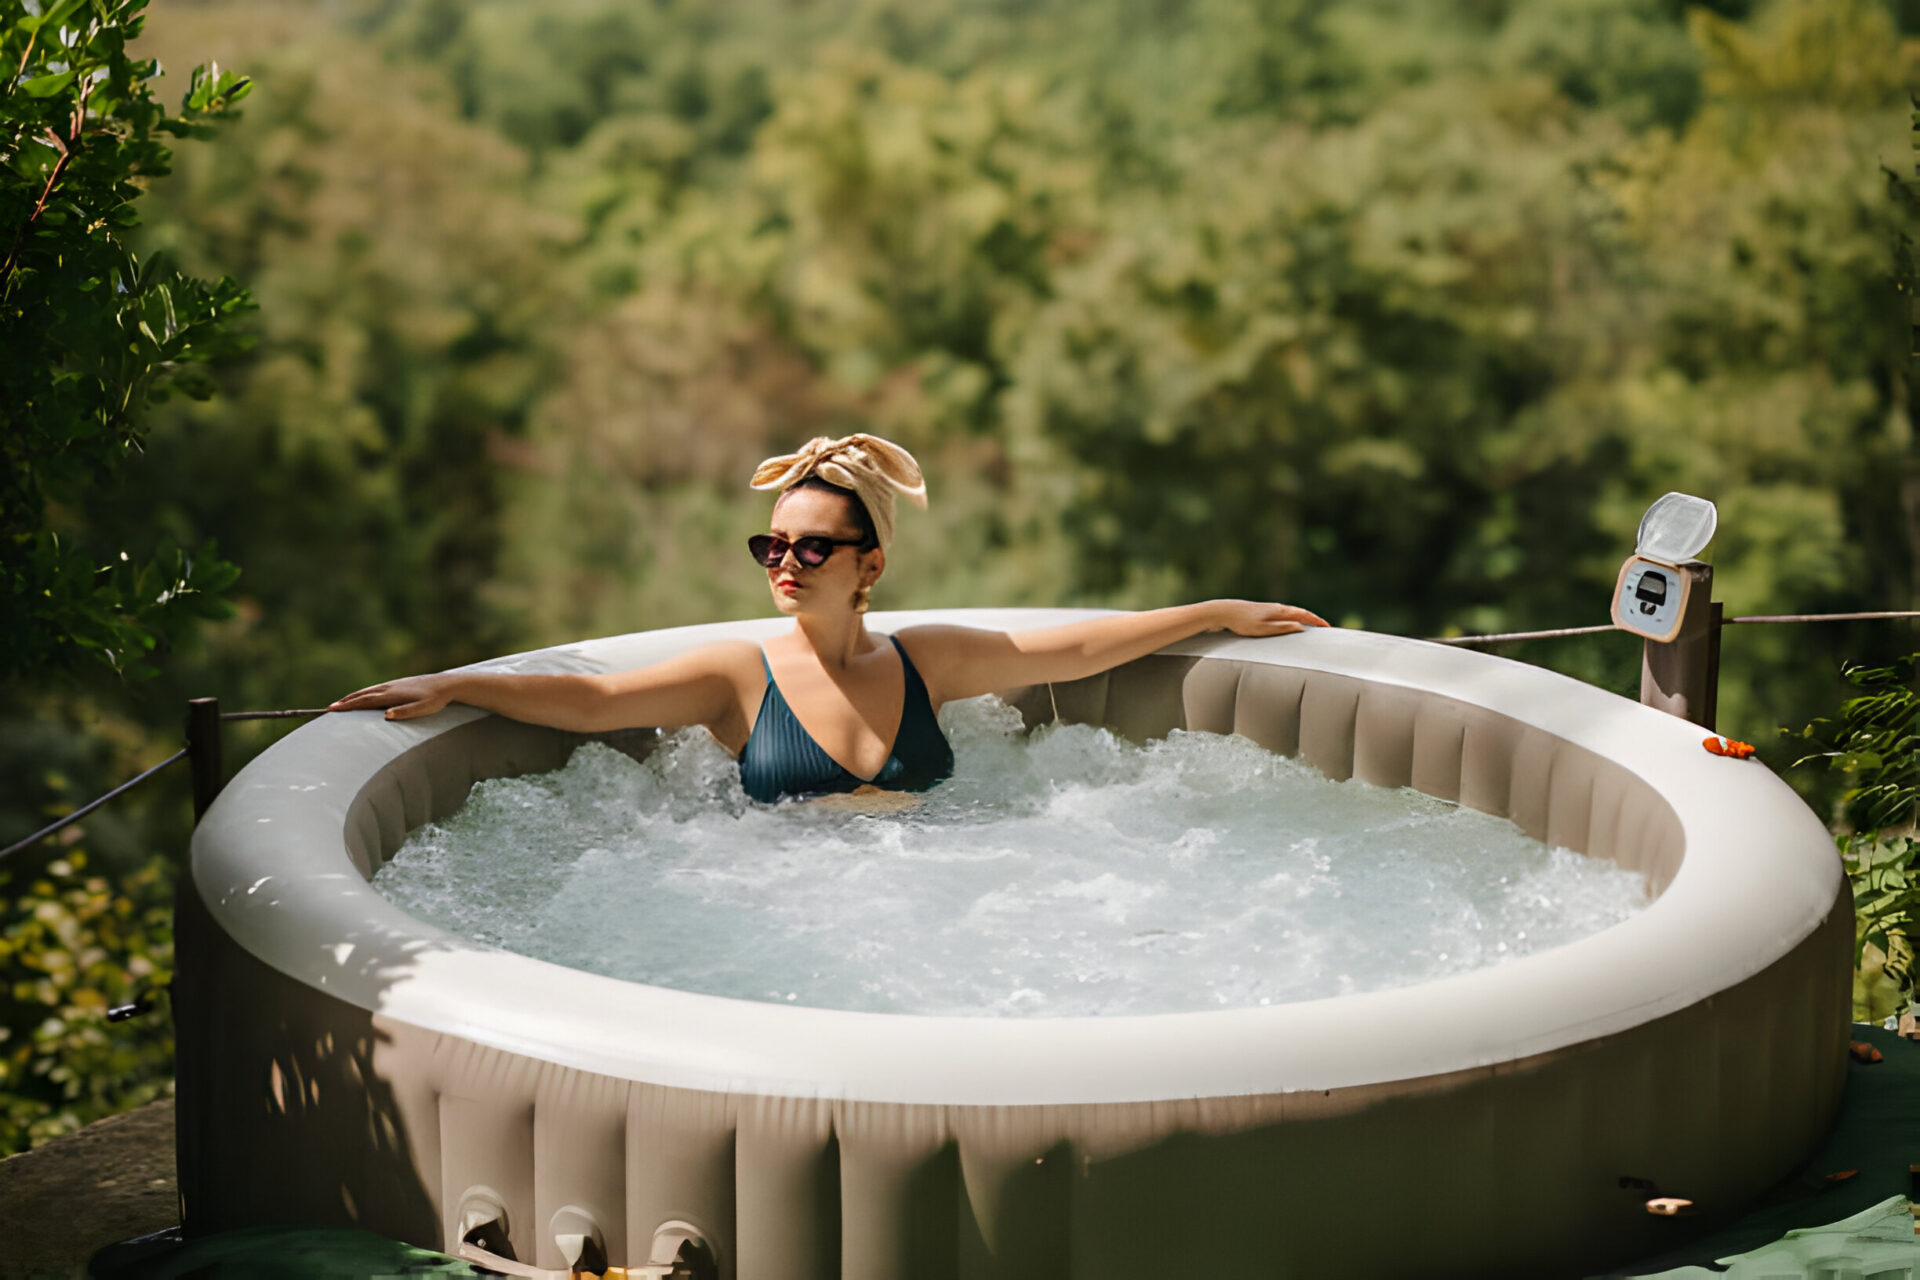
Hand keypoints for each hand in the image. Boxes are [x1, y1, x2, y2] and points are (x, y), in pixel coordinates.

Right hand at [327, 674, 458, 720]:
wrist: (447, 684)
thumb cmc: (436, 699)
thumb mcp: (423, 709)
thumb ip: (405, 712)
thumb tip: (386, 715)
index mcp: (392, 694)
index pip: (365, 701)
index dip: (349, 706)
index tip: (333, 709)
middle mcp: (390, 687)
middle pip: (363, 694)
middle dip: (346, 701)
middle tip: (330, 708)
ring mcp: (394, 684)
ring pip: (369, 690)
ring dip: (354, 696)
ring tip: (342, 702)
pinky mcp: (399, 684)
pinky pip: (376, 689)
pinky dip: (365, 692)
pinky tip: (364, 696)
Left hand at [1207, 599, 1329, 636]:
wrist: (1224, 612)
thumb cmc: (1243, 623)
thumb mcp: (1264, 629)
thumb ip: (1283, 628)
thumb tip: (1302, 627)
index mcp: (1280, 611)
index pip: (1304, 615)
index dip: (1317, 621)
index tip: (1328, 627)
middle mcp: (1276, 607)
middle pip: (1299, 612)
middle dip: (1312, 619)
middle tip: (1323, 627)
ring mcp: (1269, 608)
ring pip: (1290, 612)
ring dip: (1302, 618)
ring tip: (1310, 626)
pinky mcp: (1261, 611)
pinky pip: (1282, 614)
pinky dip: (1291, 618)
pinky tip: (1287, 622)